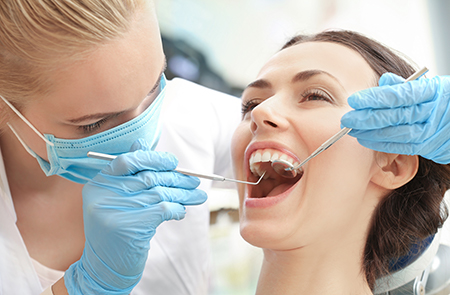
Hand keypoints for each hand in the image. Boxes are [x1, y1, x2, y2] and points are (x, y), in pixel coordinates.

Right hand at [64, 139, 206, 293]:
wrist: (105, 267)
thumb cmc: (117, 229)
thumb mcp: (117, 199)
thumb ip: (129, 173)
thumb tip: (142, 142)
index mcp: (99, 184)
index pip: (128, 160)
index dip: (153, 158)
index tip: (173, 162)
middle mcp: (104, 195)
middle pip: (148, 177)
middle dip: (176, 179)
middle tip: (195, 182)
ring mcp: (115, 211)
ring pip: (159, 193)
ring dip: (183, 194)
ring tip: (198, 196)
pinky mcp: (130, 227)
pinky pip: (163, 209)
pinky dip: (177, 209)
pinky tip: (181, 211)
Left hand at [341, 73, 449, 163]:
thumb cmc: (443, 99)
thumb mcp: (430, 85)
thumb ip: (405, 85)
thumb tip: (383, 80)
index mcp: (431, 92)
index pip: (397, 96)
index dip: (373, 99)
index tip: (354, 100)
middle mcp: (430, 113)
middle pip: (393, 116)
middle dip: (366, 118)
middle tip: (346, 119)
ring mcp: (430, 132)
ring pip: (395, 133)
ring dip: (369, 132)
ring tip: (351, 129)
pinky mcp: (428, 147)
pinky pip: (401, 146)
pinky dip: (381, 144)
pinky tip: (365, 139)